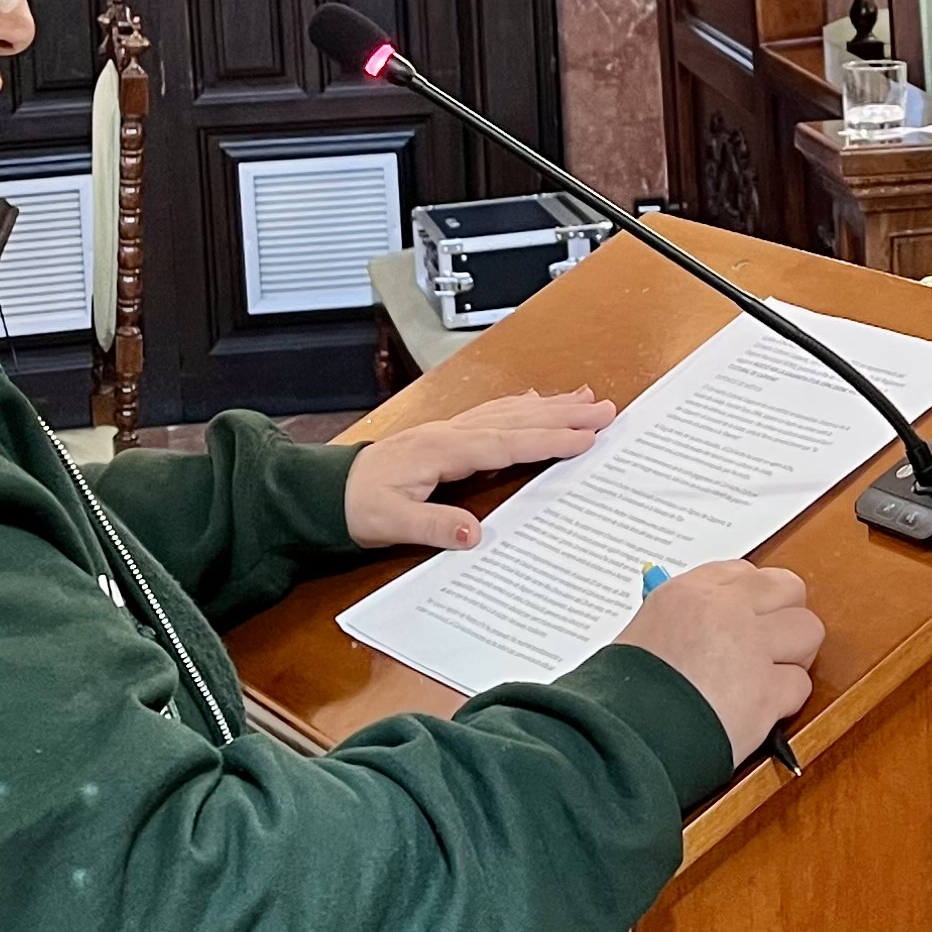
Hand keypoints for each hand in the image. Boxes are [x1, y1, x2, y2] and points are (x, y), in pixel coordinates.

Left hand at [341, 388, 616, 553]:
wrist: (325, 491)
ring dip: (549, 406)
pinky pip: (494, 415)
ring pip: (509, 412)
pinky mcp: (447, 437)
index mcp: (441, 451)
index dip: (547, 440)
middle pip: (516, 420)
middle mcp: (450, 434)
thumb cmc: (357, 506)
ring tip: (584, 399)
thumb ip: (433, 525)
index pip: (506, 443)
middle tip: (606, 410)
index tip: (585, 438)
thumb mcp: (390, 524)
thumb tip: (475, 533)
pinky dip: (521, 407)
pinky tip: (535, 401)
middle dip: (563, 415)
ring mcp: (450, 431)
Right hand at [619, 561, 823, 763]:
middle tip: (772, 644)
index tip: (751, 617)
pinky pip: (800, 685)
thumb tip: (704, 627)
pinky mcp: (766, 693)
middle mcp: (724, 611)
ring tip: (770, 677)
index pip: (744, 572)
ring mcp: (749, 649)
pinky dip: (785, 701)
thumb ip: (683, 622)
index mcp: (688, 593)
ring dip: (795, 656)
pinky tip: (760, 711)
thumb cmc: (623, 696)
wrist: (623, 740)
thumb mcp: (643, 636)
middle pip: (788, 588)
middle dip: (786, 616)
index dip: (754, 598)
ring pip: (808, 631)